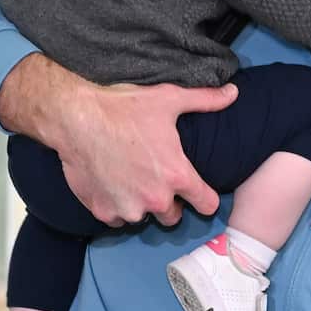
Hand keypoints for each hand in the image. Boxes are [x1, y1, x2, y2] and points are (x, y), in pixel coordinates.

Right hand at [0, 54, 237, 226]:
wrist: (75, 117)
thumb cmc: (124, 107)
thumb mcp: (169, 99)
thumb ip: (206, 100)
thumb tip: (234, 91)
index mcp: (177, 175)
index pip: (207, 204)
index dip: (205, 197)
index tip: (198, 190)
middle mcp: (155, 199)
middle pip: (174, 216)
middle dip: (169, 201)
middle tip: (156, 178)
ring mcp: (127, 208)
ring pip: (143, 217)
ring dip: (140, 204)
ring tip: (130, 177)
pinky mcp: (102, 212)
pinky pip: (117, 218)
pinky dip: (116, 206)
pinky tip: (111, 183)